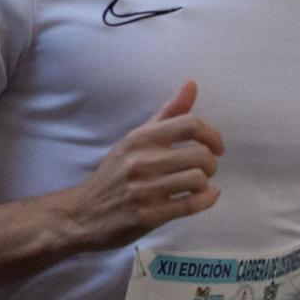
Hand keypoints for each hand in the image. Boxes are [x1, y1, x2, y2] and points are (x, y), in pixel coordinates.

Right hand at [60, 81, 222, 253]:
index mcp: (139, 139)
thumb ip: (167, 113)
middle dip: (211, 163)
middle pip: (201, 155)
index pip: (190, 125)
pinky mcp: (149, 215)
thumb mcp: (135, 139)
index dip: (213, 135)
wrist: (83, 213)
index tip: (216, 146)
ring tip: (197, 184)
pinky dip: (206, 200)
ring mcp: (144, 189)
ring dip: (205, 184)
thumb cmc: (114, 174)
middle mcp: (141, 161)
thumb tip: (192, 84)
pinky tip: (205, 196)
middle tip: (204, 168)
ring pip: (198, 180)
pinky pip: (192, 205)